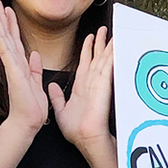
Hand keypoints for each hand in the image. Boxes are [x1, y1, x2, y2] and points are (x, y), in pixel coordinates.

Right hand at [0, 0, 50, 136]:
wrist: (29, 121)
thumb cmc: (32, 106)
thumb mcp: (36, 82)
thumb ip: (35, 68)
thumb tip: (34, 54)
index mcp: (21, 64)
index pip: (15, 40)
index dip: (11, 24)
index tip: (7, 9)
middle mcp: (14, 63)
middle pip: (6, 35)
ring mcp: (12, 66)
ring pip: (3, 39)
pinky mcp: (12, 71)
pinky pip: (5, 51)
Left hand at [51, 27, 114, 155]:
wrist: (85, 138)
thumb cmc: (76, 130)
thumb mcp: (60, 110)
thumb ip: (57, 97)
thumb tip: (52, 87)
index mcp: (82, 87)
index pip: (86, 63)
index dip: (88, 50)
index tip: (90, 39)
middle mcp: (91, 83)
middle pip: (97, 58)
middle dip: (100, 43)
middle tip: (103, 30)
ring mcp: (99, 83)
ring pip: (104, 58)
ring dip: (108, 45)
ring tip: (111, 33)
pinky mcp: (104, 83)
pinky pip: (109, 64)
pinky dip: (113, 53)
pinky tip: (116, 43)